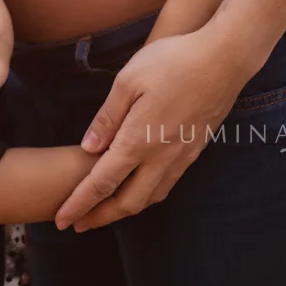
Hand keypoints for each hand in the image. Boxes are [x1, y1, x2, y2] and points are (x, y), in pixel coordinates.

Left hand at [54, 26, 256, 231]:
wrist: (224, 60)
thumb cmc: (173, 62)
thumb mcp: (128, 80)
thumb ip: (107, 117)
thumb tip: (88, 148)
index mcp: (138, 141)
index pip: (101, 183)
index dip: (79, 205)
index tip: (61, 220)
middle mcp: (161, 157)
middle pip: (127, 203)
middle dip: (100, 218)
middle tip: (78, 224)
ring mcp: (181, 156)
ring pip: (150, 198)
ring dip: (125, 210)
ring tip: (105, 212)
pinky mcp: (194, 150)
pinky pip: (167, 184)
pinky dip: (147, 196)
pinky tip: (140, 188)